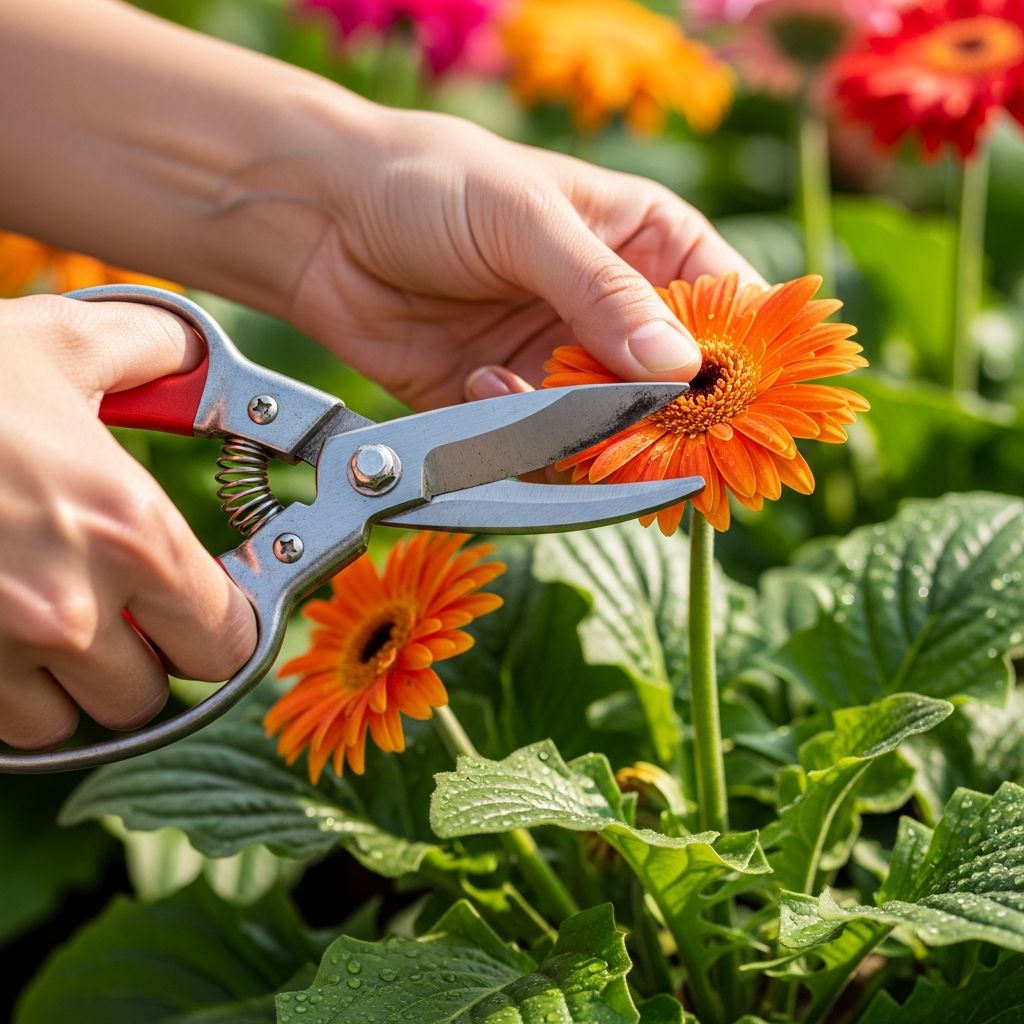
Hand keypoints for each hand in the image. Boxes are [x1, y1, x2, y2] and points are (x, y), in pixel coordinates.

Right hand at [0, 296, 255, 749]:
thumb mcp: (60, 341)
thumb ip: (154, 352)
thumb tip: (198, 355)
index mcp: (131, 531)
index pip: (225, 644)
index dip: (217, 632)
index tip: (201, 617)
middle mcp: (72, 607)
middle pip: (145, 696)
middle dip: (137, 663)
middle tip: (115, 617)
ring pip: (65, 723)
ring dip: (61, 687)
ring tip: (37, 621)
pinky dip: (0, 694)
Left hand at [291, 109, 764, 409]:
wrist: (321, 220)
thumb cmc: (432, 184)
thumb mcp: (526, 220)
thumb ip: (601, 292)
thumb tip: (678, 368)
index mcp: (645, 246)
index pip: (726, 312)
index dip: (738, 361)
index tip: (732, 402)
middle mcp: (612, 315)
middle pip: (672, 393)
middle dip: (652, 416)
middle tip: (630, 426)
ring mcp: (560, 366)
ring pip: (607, 435)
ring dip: (576, 431)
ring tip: (532, 393)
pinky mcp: (505, 407)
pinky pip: (538, 451)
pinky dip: (515, 436)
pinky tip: (479, 383)